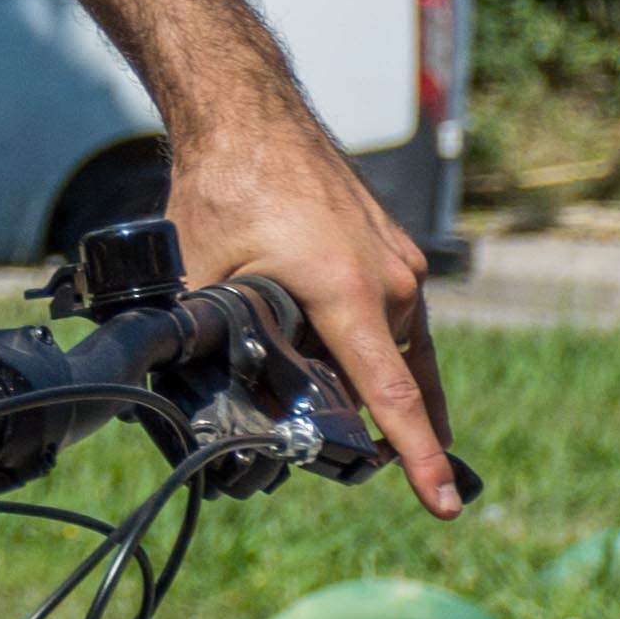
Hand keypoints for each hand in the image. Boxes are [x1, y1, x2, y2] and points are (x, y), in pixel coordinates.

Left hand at [167, 111, 459, 511]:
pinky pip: (400, 317)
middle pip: (403, 380)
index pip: (393, 394)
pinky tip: (350, 363)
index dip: (415, 456)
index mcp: (348, 292)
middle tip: (376, 473)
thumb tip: (175, 391)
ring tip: (358, 426)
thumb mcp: (200, 273)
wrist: (250, 114)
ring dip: (384, 386)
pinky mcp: (395, 250)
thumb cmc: (226, 185)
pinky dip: (381, 348)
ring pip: (403, 349)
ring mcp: (400, 264)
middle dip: (395, 432)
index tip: (444, 503)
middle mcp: (391, 281)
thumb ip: (198, 335)